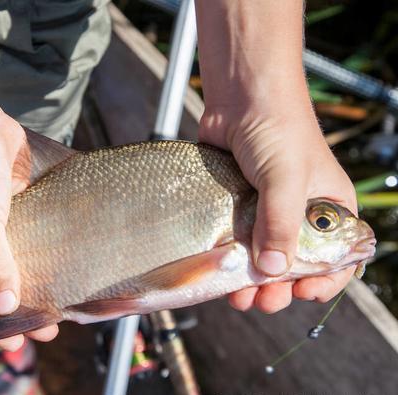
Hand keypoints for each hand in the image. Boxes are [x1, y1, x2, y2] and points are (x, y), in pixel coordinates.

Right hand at [0, 116, 57, 349]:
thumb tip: (6, 307)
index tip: (16, 341)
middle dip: (14, 314)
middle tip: (47, 330)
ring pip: (5, 272)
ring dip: (28, 290)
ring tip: (58, 311)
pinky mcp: (5, 216)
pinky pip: (20, 246)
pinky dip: (35, 262)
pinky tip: (58, 274)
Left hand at [199, 106, 356, 313]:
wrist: (240, 96)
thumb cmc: (277, 128)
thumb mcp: (286, 179)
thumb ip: (280, 224)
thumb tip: (271, 272)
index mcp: (329, 209)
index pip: (336, 258)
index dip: (323, 280)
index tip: (303, 294)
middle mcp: (299, 214)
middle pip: (294, 265)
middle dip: (280, 289)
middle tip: (264, 301)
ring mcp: (266, 211)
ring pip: (261, 258)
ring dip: (251, 282)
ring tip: (239, 298)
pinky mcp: (237, 206)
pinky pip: (236, 241)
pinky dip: (230, 260)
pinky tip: (219, 273)